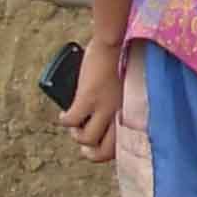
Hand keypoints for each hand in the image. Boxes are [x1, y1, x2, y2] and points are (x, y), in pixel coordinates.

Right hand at [63, 37, 123, 163]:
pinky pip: (71, 121)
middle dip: (92, 154)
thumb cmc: (127, 59)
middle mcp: (121, 114)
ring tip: (74, 126)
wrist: (117, 42)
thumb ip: (124, 104)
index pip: (127, 145)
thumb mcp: (132, 88)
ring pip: (86, 139)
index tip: (103, 148)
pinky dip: (64, 121)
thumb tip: (110, 114)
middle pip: (105, 151)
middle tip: (84, 149)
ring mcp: (104, 107)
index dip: (112, 151)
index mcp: (134, 112)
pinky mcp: (88, 98)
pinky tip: (63, 115)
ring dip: (77, 135)